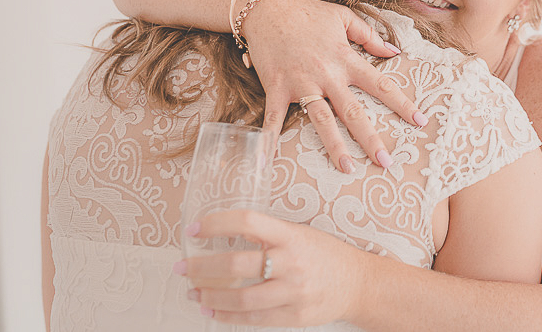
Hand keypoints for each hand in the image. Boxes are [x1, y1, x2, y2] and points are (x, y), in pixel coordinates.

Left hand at [178, 209, 366, 326]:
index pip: (248, 222)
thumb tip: (224, 236)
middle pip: (237, 264)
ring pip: (241, 298)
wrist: (358, 283)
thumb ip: (269, 236)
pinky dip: (228, 316)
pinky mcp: (293, 316)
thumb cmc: (326, 255)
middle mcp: (292, 263)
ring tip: (194, 293)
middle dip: (202, 267)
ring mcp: (293, 292)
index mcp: (292, 235)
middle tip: (183, 268)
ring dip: (210, 297)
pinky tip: (213, 311)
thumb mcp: (301, 234)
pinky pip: (253, 319)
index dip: (217, 224)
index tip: (195, 229)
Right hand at [244, 0, 425, 171]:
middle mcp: (326, 75)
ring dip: (334, 145)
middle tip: (386, 161)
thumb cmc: (307, 12)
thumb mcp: (343, 18)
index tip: (420, 121)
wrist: (266, 8)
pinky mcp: (276, 88)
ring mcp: (300, 83)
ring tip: (347, 168)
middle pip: (353, 111)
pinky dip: (270, 140)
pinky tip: (268, 163)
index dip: (402, 103)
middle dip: (371, 138)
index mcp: (345, 59)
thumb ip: (370, 36)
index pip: (380, 84)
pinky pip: (274, 118)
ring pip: (321, 120)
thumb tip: (395, 51)